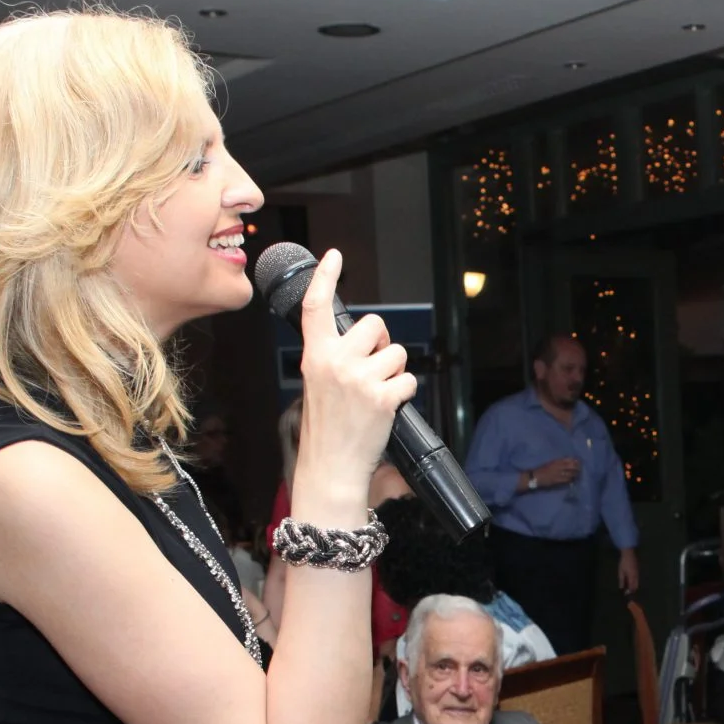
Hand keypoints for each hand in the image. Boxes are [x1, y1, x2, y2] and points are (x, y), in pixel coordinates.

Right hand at [293, 249, 414, 500]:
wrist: (330, 467)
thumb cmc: (326, 429)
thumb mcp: (318, 385)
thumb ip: (335, 358)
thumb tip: (366, 341)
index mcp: (315, 356)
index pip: (317, 307)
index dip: (325, 278)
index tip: (334, 257)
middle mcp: (335, 361)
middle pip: (376, 325)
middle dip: (382, 344)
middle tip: (372, 370)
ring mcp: (360, 378)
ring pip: (397, 353)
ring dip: (394, 371)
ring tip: (376, 395)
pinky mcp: (383, 396)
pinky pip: (408, 379)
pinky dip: (404, 393)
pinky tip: (387, 408)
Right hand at [529, 457, 582, 490]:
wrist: (535, 476)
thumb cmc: (542, 469)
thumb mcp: (550, 463)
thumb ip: (558, 462)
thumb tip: (568, 462)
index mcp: (556, 461)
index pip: (569, 459)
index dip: (575, 460)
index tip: (579, 461)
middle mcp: (558, 466)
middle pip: (572, 466)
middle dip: (577, 467)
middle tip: (580, 468)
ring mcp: (558, 474)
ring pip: (571, 473)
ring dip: (576, 474)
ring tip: (578, 474)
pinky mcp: (557, 480)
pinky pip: (567, 479)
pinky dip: (571, 479)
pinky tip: (573, 479)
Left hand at [615, 548, 639, 595]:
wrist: (629, 554)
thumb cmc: (623, 563)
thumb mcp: (621, 572)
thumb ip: (621, 580)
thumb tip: (621, 588)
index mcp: (632, 577)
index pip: (632, 587)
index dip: (629, 592)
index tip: (626, 594)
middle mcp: (637, 576)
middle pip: (636, 586)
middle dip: (633, 590)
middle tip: (628, 592)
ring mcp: (638, 573)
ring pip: (637, 582)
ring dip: (634, 586)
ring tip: (629, 588)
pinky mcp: (638, 570)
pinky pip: (637, 578)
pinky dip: (635, 582)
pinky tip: (631, 581)